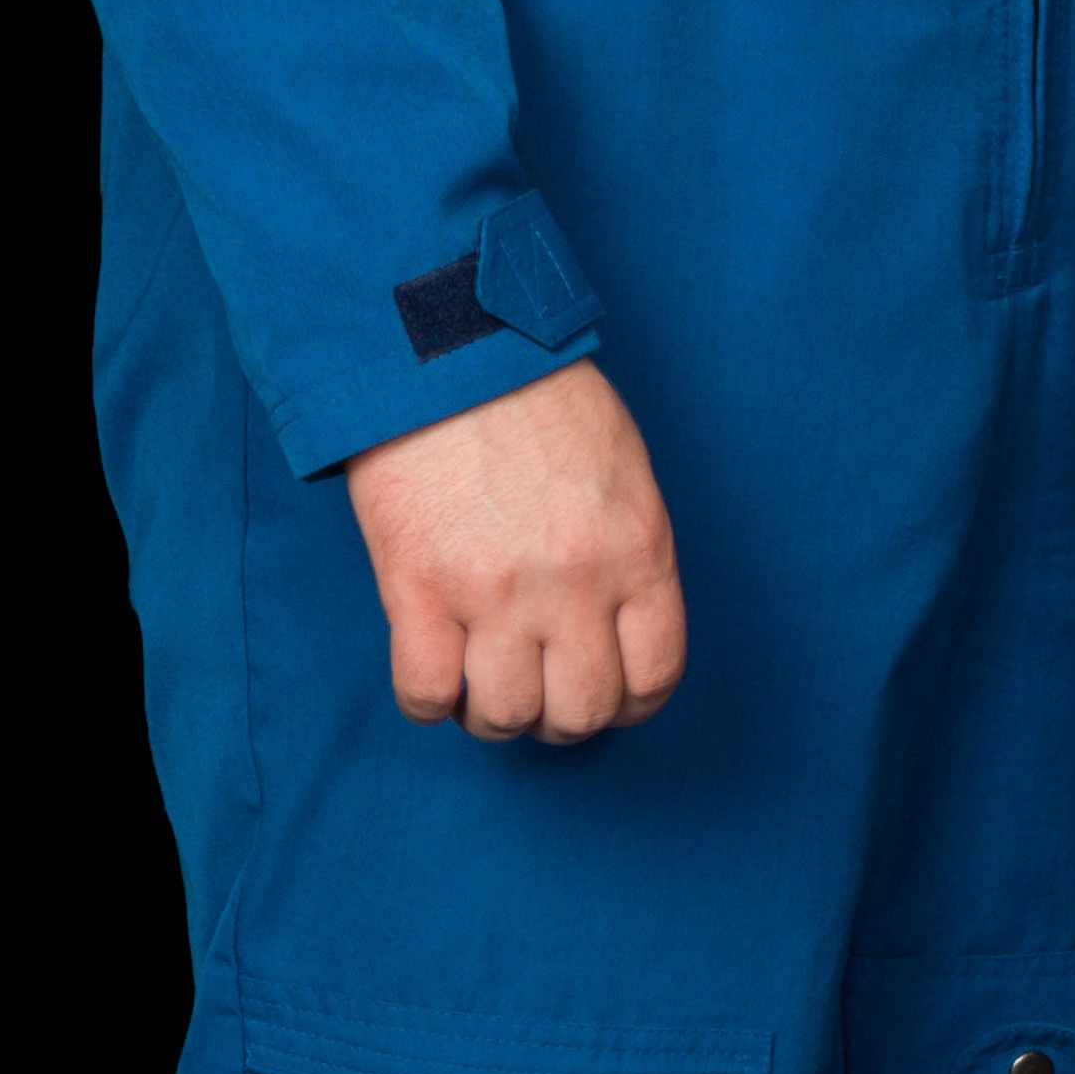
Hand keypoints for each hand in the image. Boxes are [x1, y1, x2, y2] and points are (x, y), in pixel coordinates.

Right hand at [342, 357, 683, 740]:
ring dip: (492, 714)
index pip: (657, 673)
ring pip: (504, 717)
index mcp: (638, 548)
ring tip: (483, 681)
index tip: (608, 696)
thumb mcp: (623, 472)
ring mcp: (494, 592)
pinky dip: (430, 702)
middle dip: (562, 717)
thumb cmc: (542, 402)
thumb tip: (618, 623)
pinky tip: (435, 673)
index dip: (632, 703)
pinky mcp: (417, 590)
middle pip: (581, 711)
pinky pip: (425, 694)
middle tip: (541, 692)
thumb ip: (628, 551)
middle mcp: (575, 582)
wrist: (455, 355)